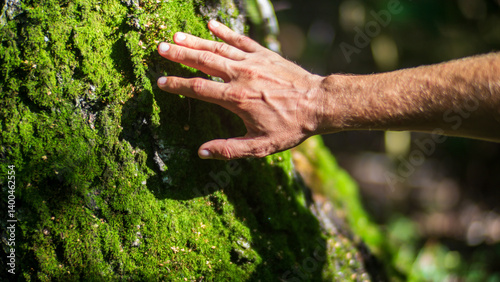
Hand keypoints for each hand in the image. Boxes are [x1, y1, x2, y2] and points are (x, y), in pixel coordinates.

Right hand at [157, 20, 325, 159]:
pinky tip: (211, 25)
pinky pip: (240, 39)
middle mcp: (240, 76)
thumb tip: (202, 152)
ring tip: (176, 36)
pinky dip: (224, 32)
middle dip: (179, 55)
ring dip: (195, 41)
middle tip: (159, 48)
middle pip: (203, 62)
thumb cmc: (291, 126)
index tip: (161, 81)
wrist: (319, 103)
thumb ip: (230, 150)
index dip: (177, 84)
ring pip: (217, 48)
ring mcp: (252, 62)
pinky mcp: (264, 54)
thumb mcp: (260, 146)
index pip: (198, 88)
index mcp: (235, 98)